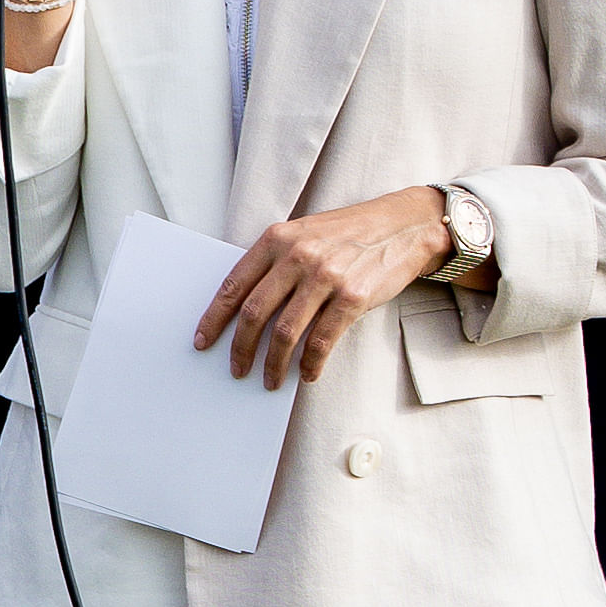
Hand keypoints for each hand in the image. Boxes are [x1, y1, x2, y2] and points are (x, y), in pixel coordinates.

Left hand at [195, 187, 452, 388]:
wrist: (402, 227)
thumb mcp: (303, 235)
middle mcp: (297, 256)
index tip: (203, 340)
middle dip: (241, 347)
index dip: (215, 317)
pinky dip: (310, 364)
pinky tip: (306, 374)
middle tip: (236, 368)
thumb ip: (274, 263)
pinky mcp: (353, 297)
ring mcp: (325, 276)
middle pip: (256, 312)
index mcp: (277, 238)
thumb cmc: (347, 235)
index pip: (234, 284)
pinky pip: (322, 341)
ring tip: (269, 379)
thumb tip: (244, 309)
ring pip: (286, 332)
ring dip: (274, 363)